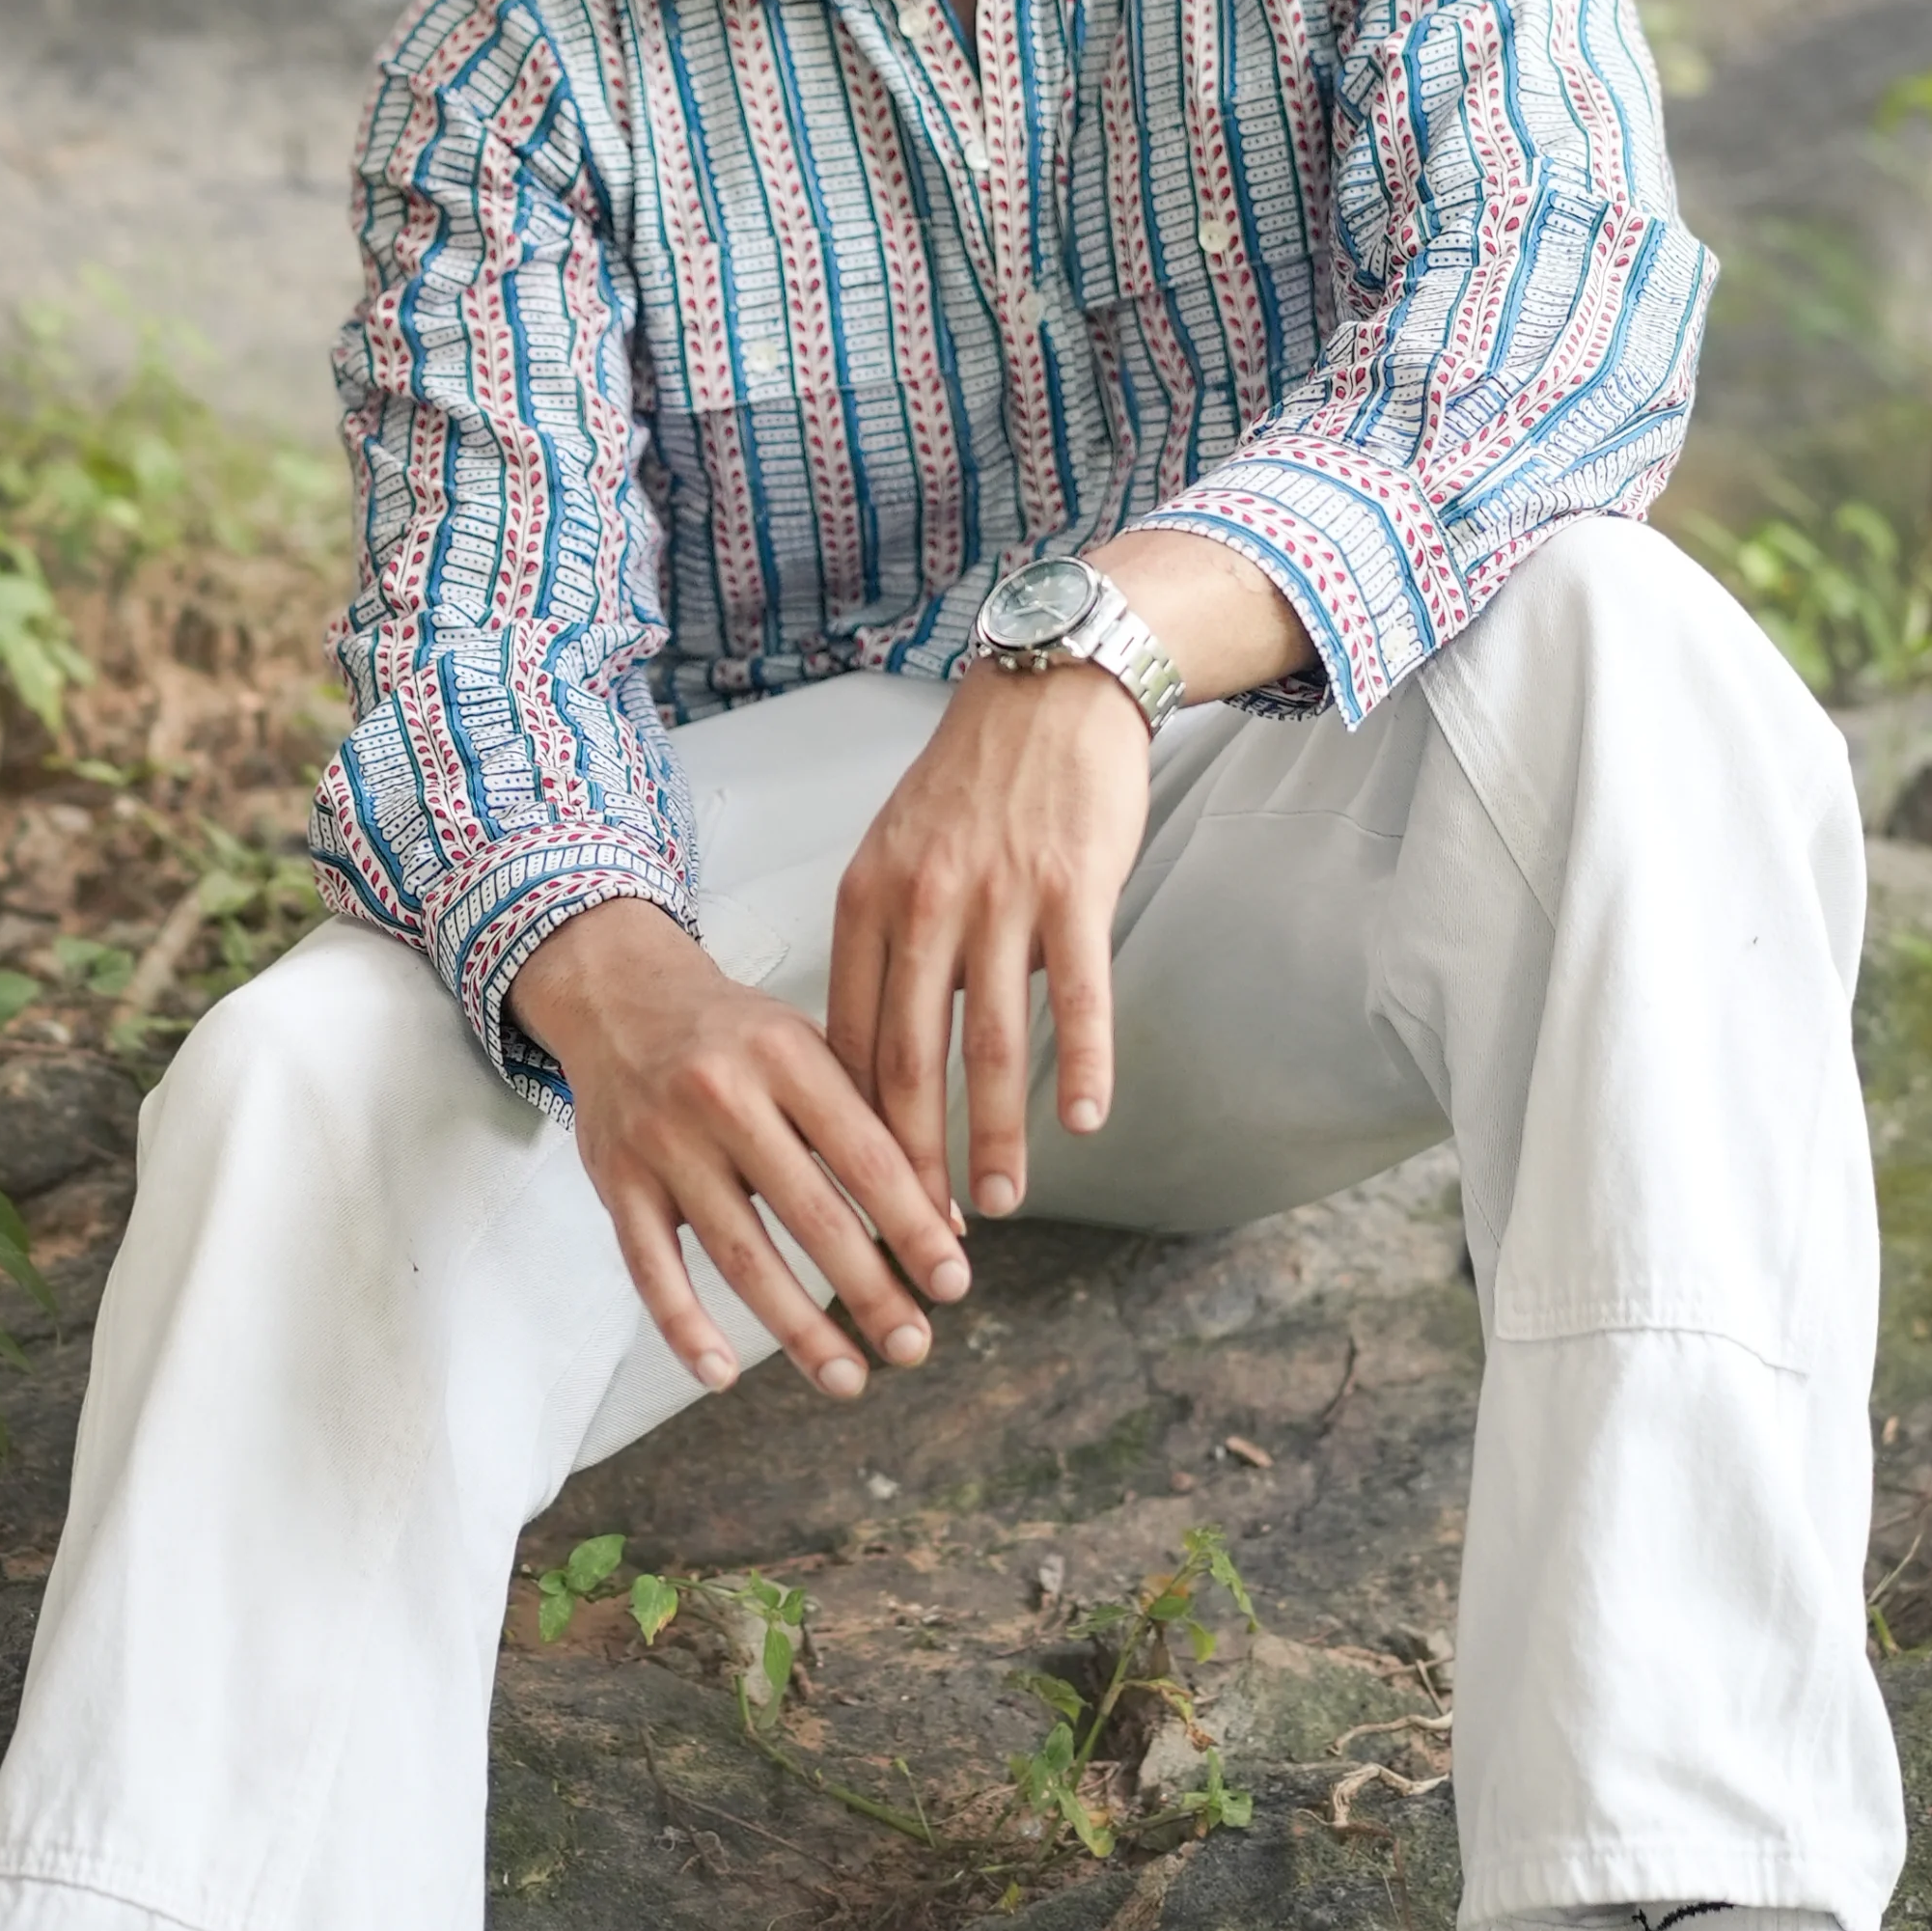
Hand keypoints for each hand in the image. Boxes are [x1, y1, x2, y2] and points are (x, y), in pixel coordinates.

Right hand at [510, 899, 969, 1399]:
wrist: (619, 995)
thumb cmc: (736, 1034)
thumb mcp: (811, 1052)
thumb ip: (875, 1127)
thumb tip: (948, 1227)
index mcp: (787, 1056)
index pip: (866, 1156)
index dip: (914, 1225)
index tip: (953, 1283)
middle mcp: (724, 1095)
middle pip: (811, 1214)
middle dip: (870, 1290)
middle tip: (912, 1346)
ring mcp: (664, 1141)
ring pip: (739, 1254)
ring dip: (798, 1327)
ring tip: (847, 1377)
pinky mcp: (617, 1181)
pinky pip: (650, 1267)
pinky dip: (684, 1326)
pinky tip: (724, 1373)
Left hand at [824, 657, 1151, 1222]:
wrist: (1049, 689)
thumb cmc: (972, 784)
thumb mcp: (897, 854)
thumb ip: (887, 946)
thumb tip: (876, 1055)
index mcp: (868, 902)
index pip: (847, 1042)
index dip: (852, 1133)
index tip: (859, 1201)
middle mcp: (924, 905)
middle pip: (908, 1060)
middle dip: (911, 1163)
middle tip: (921, 1240)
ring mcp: (1000, 897)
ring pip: (991, 1043)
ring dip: (995, 1136)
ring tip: (997, 1204)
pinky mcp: (1072, 888)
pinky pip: (1078, 994)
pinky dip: (1080, 1063)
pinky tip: (1084, 1121)